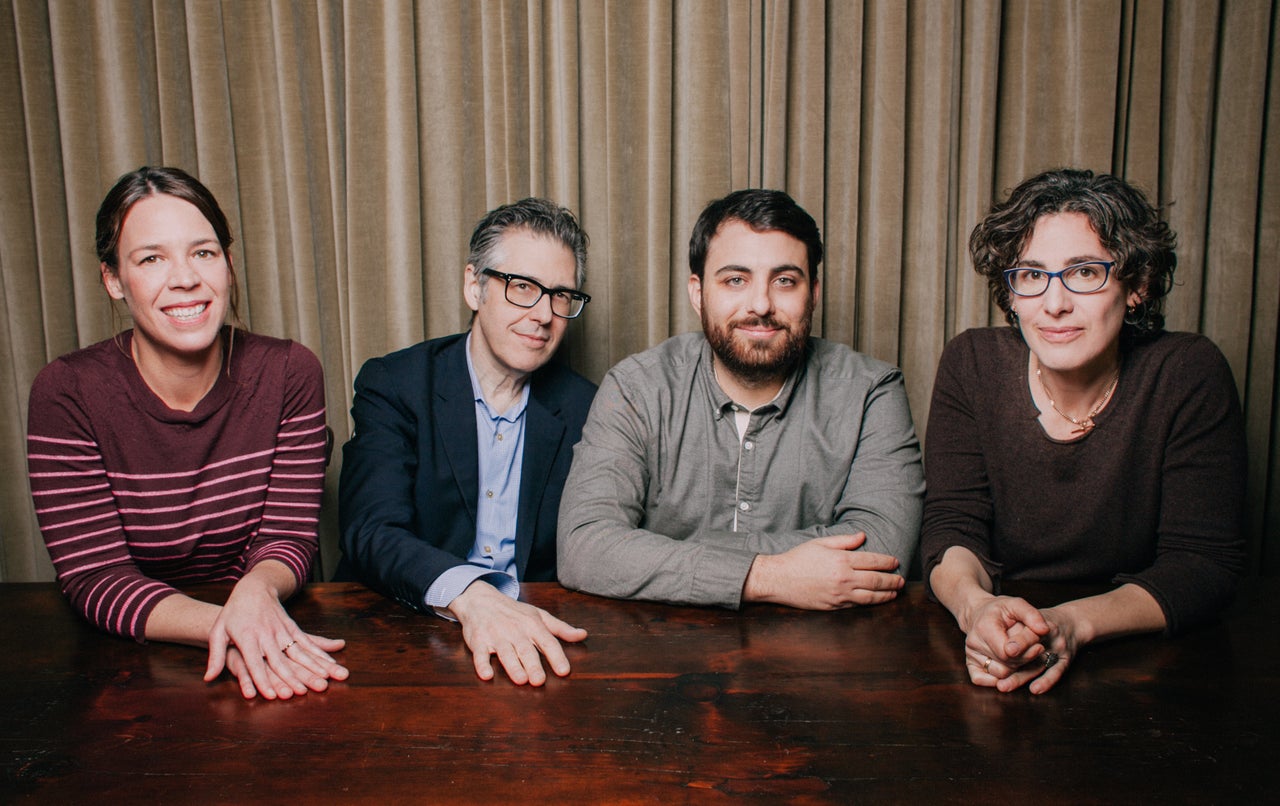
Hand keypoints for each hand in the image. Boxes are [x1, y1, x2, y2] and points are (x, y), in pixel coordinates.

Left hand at [204, 573, 348, 699]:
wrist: (254, 587)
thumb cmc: (233, 612)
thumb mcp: (218, 632)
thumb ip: (215, 656)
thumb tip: (208, 678)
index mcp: (247, 637)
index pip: (254, 662)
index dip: (262, 679)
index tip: (272, 695)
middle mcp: (267, 635)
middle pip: (280, 660)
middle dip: (293, 678)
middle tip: (304, 692)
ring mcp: (282, 631)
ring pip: (299, 652)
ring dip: (313, 667)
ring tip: (325, 680)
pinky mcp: (293, 628)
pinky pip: (308, 643)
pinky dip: (320, 654)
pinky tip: (330, 664)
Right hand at [448, 581, 587, 685]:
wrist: (481, 600)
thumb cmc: (514, 612)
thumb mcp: (539, 615)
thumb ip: (561, 628)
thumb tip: (583, 635)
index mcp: (533, 625)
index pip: (548, 642)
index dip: (556, 656)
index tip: (564, 671)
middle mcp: (516, 630)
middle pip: (526, 650)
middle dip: (533, 665)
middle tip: (540, 681)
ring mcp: (496, 635)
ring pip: (506, 652)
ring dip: (512, 666)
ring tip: (521, 680)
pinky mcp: (479, 641)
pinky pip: (480, 654)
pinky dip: (482, 664)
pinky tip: (486, 675)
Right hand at [743, 533, 902, 609]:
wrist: (779, 579)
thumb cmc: (798, 558)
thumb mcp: (820, 543)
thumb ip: (844, 541)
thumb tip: (863, 536)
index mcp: (841, 560)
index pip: (872, 560)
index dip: (887, 562)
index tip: (895, 562)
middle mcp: (843, 578)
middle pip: (876, 580)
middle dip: (892, 580)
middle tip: (901, 580)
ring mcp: (839, 594)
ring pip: (871, 596)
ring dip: (886, 594)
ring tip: (895, 592)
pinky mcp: (834, 606)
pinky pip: (857, 605)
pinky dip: (871, 603)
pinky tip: (877, 600)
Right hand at [962, 595, 1069, 693]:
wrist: (979, 613)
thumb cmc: (1000, 610)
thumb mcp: (1017, 605)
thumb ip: (1032, 615)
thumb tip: (1044, 630)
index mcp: (985, 627)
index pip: (1008, 653)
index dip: (1027, 653)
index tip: (1039, 647)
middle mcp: (974, 642)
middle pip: (1006, 665)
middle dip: (1024, 661)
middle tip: (1035, 650)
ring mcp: (970, 654)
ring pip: (999, 675)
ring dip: (1015, 670)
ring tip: (1021, 656)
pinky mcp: (969, 663)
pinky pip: (981, 680)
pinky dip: (997, 679)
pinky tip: (1008, 667)